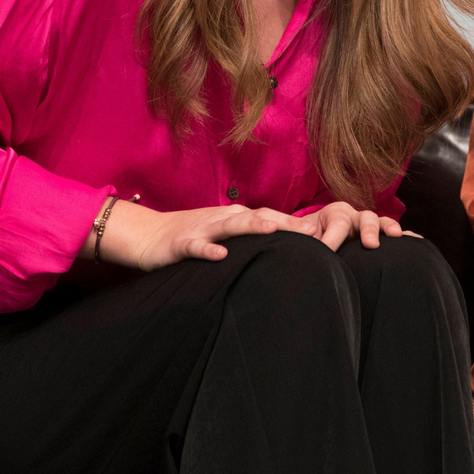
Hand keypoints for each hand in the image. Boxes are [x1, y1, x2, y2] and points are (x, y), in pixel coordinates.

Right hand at [85, 200, 318, 270]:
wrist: (147, 234)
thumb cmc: (191, 236)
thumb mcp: (225, 234)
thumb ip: (251, 238)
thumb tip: (286, 248)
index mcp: (236, 217)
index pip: (273, 219)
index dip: (299, 226)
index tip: (327, 236)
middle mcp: (224, 218)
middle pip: (260, 218)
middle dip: (287, 224)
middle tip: (314, 233)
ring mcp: (203, 229)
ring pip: (231, 226)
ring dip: (251, 226)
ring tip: (273, 230)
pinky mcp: (181, 243)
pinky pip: (196, 246)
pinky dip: (208, 249)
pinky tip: (219, 255)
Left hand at [304, 201, 421, 250]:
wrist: (315, 243)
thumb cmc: (307, 239)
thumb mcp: (296, 234)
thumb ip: (296, 233)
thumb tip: (303, 239)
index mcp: (335, 213)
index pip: (336, 225)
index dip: (331, 240)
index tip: (325, 253)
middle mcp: (356, 217)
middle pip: (366, 218)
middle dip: (369, 230)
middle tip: (370, 244)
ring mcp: (370, 229)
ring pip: (382, 224)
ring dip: (389, 229)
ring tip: (396, 237)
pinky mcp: (380, 241)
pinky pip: (396, 238)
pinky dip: (407, 239)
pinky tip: (417, 243)